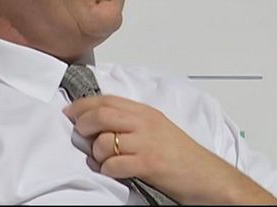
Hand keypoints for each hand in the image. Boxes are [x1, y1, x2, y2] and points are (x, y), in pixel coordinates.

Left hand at [63, 95, 276, 204]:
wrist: (206, 175)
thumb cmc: (181, 155)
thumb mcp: (157, 128)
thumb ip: (132, 121)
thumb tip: (99, 121)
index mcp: (146, 112)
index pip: (108, 100)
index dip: (84, 104)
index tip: (70, 111)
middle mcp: (145, 123)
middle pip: (101, 115)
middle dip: (83, 125)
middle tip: (80, 135)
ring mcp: (146, 143)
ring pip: (104, 142)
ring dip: (96, 153)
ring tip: (103, 159)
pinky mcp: (148, 164)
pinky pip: (113, 164)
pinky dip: (107, 169)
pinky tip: (114, 171)